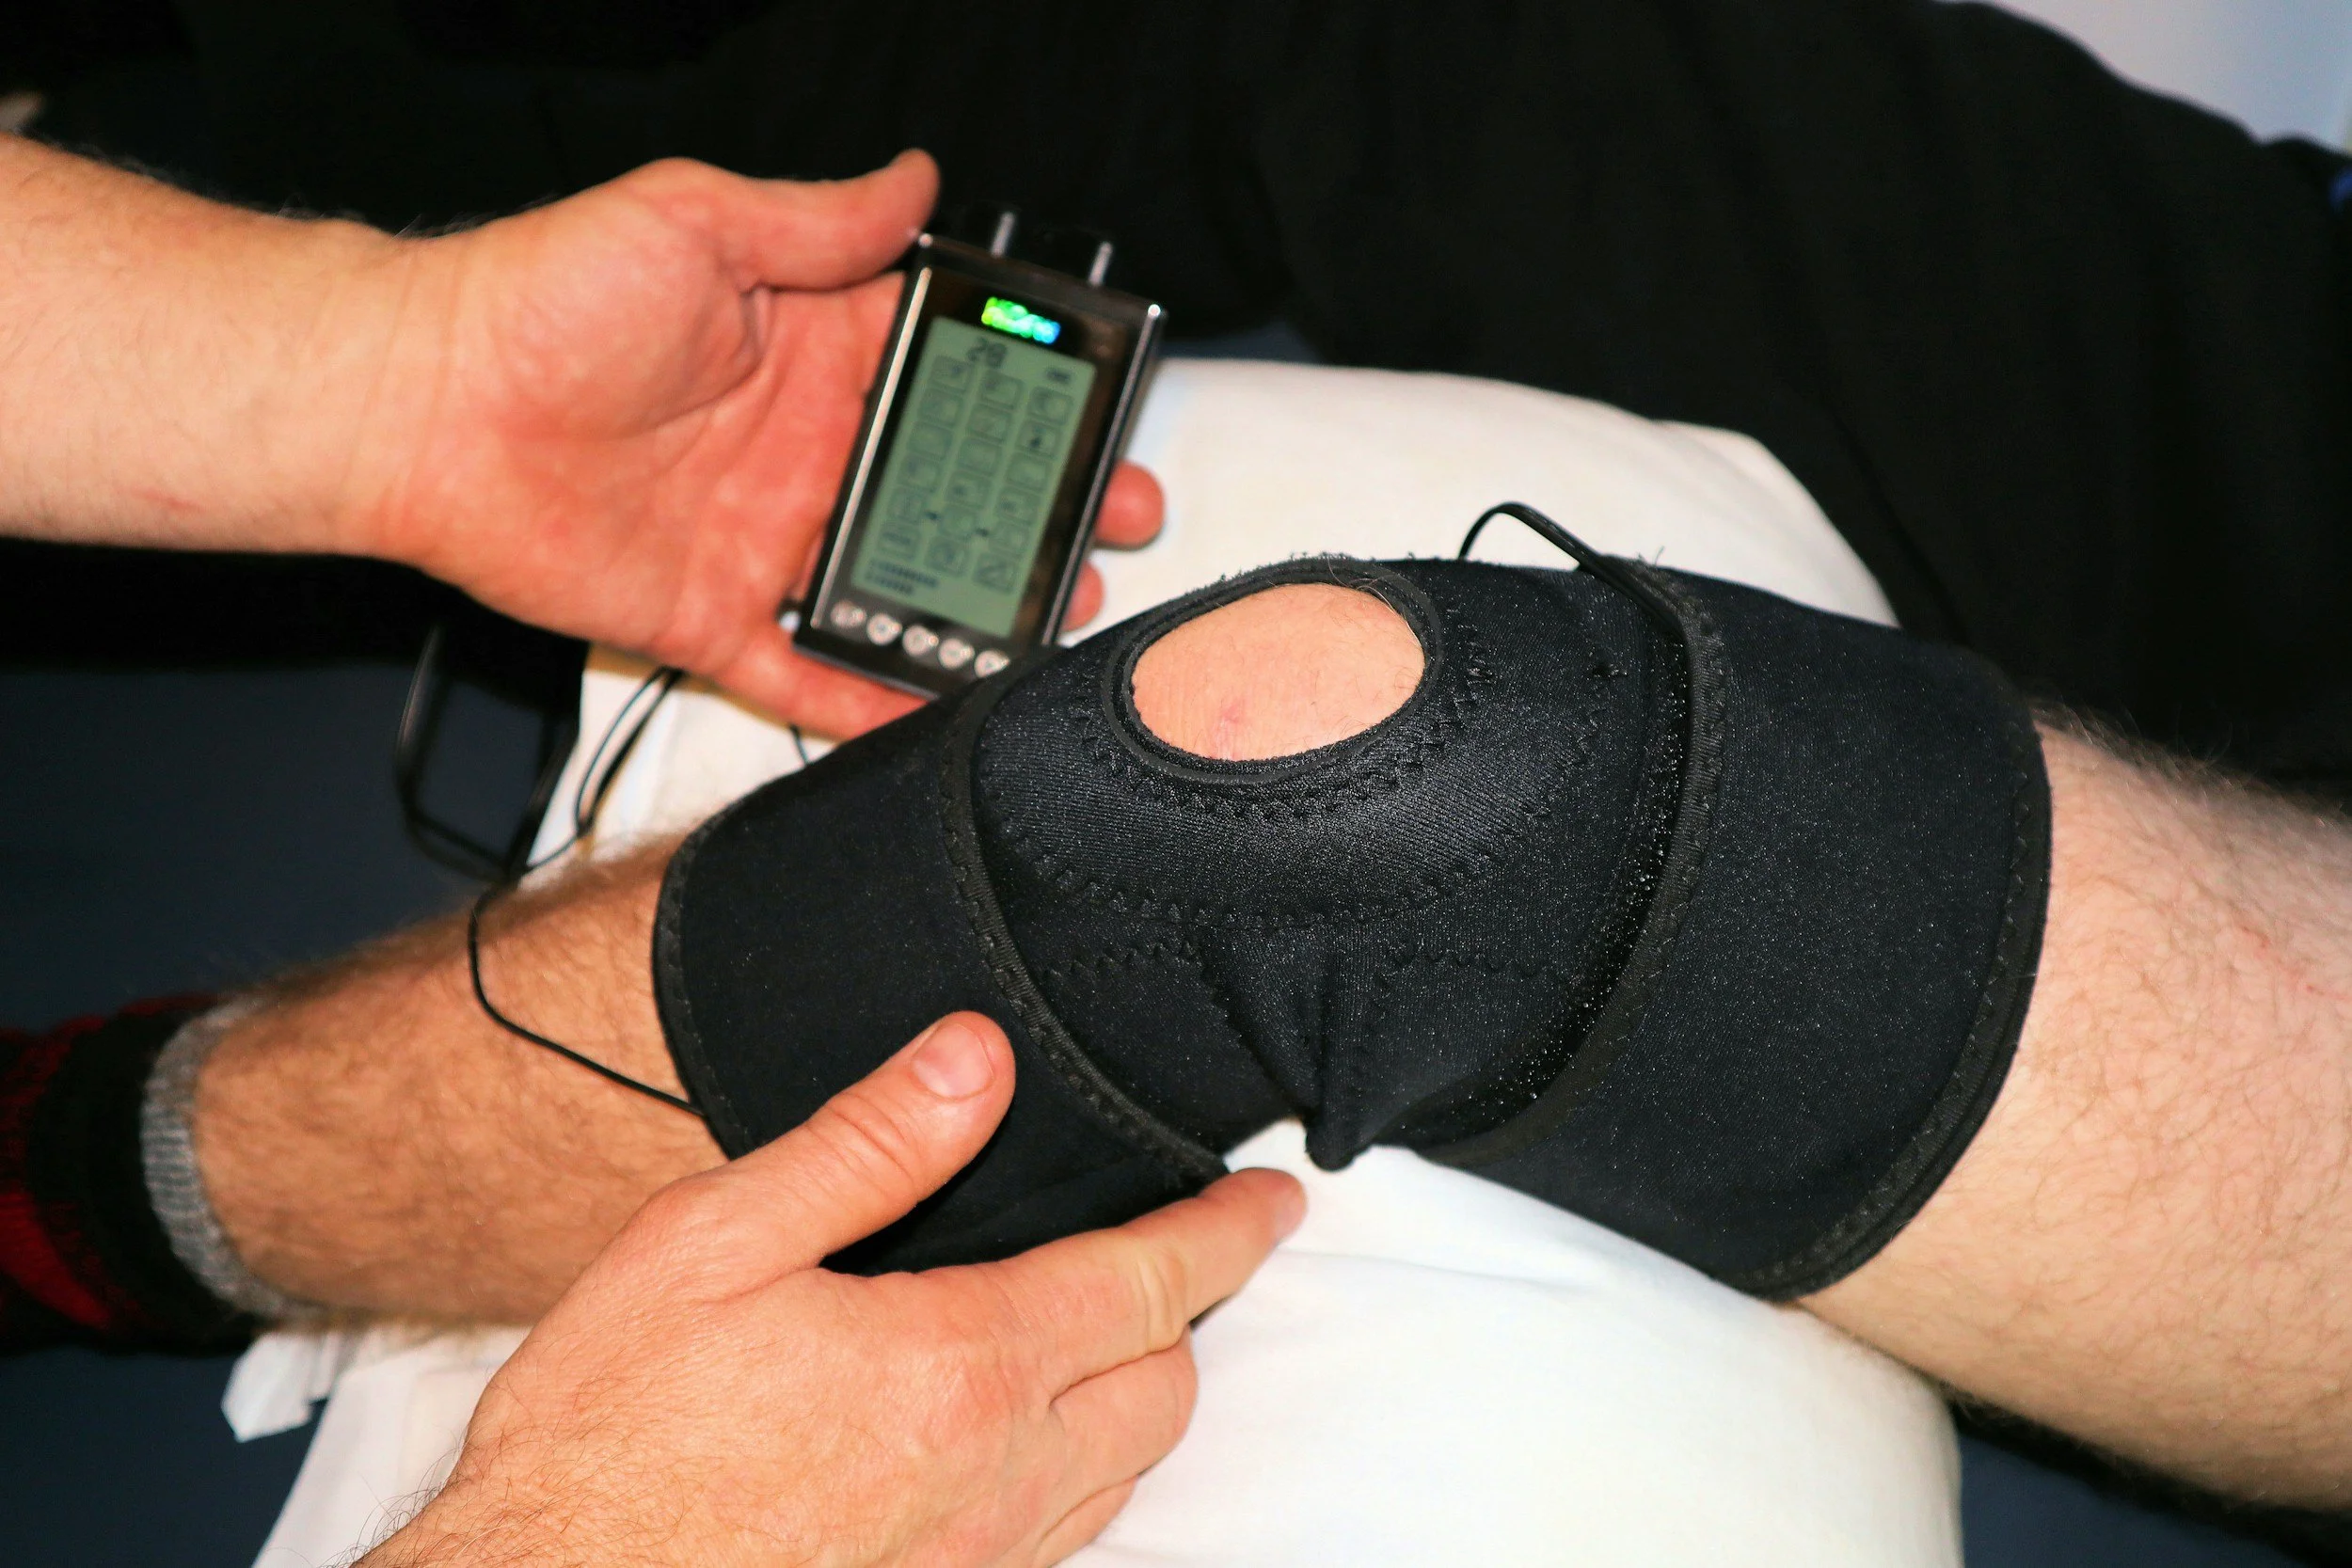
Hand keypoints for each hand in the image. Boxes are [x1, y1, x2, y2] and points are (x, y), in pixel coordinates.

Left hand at [352, 153, 1163, 737]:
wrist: (424, 405)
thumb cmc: (540, 298)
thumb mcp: (694, 221)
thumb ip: (818, 221)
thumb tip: (917, 180)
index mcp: (810, 348)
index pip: (946, 371)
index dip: (1022, 391)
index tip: (1093, 402)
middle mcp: (801, 446)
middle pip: (949, 488)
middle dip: (1039, 505)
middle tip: (1115, 515)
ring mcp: (765, 536)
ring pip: (900, 583)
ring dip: (981, 604)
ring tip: (1062, 615)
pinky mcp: (713, 615)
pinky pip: (807, 672)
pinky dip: (870, 701)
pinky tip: (939, 715)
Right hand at [365, 1013, 1302, 1567]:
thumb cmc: (607, 1444)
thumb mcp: (712, 1247)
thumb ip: (864, 1147)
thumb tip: (973, 1061)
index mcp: (959, 1370)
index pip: (1153, 1281)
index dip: (1227, 1230)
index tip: (1271, 1201)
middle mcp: (996, 1481)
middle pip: (1166, 1385)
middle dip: (1189, 1308)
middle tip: (1179, 1252)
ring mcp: (976, 1565)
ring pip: (1126, 1472)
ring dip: (1140, 1392)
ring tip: (1113, 1332)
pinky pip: (1063, 1539)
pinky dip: (1081, 1474)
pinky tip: (1026, 1441)